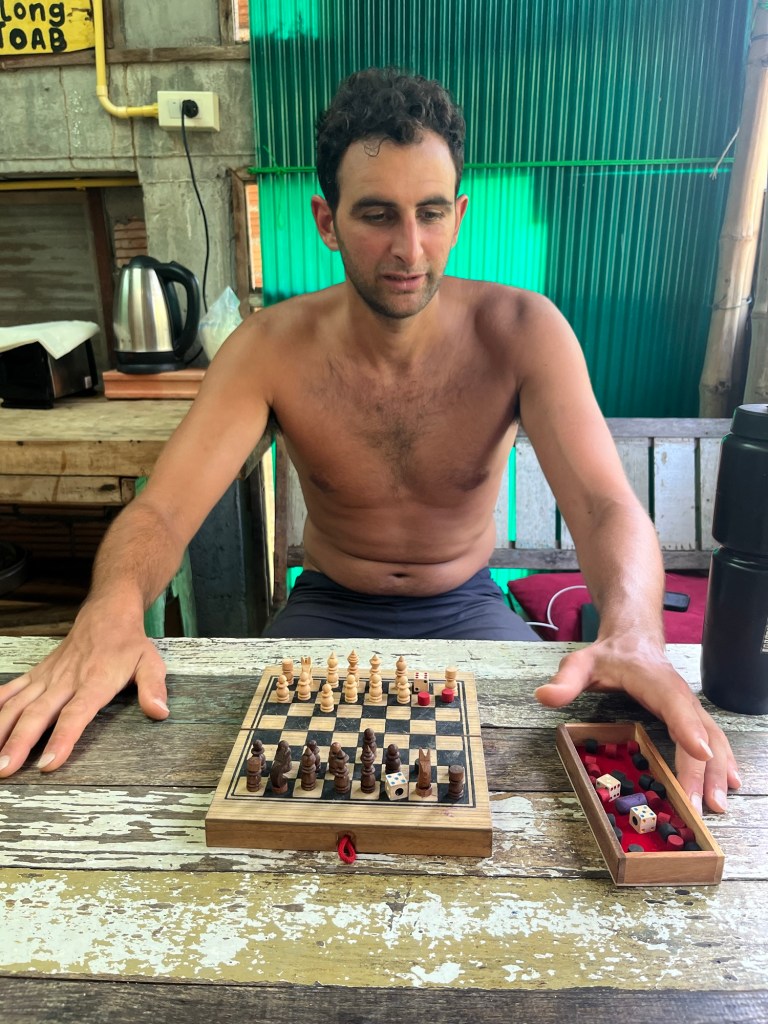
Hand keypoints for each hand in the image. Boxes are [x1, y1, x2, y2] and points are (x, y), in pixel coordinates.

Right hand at [0, 599, 168, 777]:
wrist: (107, 612)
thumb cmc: (128, 643)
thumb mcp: (151, 662)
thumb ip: (154, 688)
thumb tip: (160, 712)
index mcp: (95, 681)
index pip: (76, 714)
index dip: (62, 738)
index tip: (48, 763)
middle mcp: (67, 680)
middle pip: (39, 714)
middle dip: (19, 742)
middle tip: (5, 769)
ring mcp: (48, 676)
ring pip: (19, 704)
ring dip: (1, 729)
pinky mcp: (38, 673)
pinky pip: (11, 689)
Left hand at [534, 631, 740, 812]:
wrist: (633, 638)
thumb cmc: (609, 655)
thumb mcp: (580, 663)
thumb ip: (565, 680)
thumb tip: (544, 696)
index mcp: (655, 680)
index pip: (673, 704)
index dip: (687, 727)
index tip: (699, 751)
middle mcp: (679, 695)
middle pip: (698, 730)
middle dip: (703, 767)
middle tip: (705, 805)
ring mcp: (689, 707)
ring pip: (712, 737)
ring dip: (717, 770)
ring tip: (719, 804)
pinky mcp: (691, 717)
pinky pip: (712, 739)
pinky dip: (722, 761)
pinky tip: (729, 783)